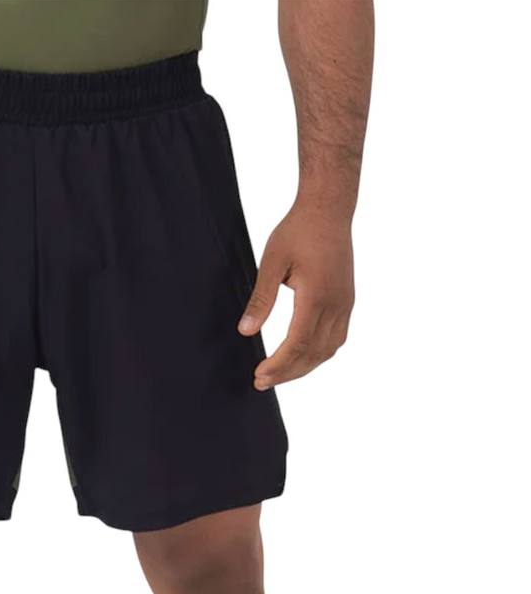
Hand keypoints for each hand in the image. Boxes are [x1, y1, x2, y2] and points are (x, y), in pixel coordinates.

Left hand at [238, 203, 354, 390]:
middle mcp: (336, 304)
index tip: (259, 376)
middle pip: (313, 353)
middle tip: (261, 383)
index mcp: (317, 296)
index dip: (278, 364)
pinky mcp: (347, 301)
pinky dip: (317, 354)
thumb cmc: (298, 231)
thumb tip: (246, 332)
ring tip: (278, 376)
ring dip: (303, 367)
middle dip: (287, 373)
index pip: (297, 343)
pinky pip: (336, 338)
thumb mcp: (271, 262)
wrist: (328, 210)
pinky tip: (301, 358)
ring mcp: (345, 304)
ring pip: (328, 350)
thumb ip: (261, 299)